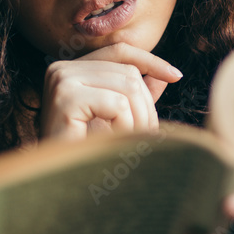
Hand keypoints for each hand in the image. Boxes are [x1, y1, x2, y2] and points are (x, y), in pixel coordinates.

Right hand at [39, 42, 182, 140]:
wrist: (57, 181)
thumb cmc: (83, 151)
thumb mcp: (114, 118)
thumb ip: (135, 96)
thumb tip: (166, 75)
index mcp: (71, 68)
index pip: (119, 52)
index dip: (150, 60)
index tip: (176, 76)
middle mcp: (62, 68)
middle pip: (128, 72)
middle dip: (146, 105)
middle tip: (148, 134)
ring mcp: (61, 80)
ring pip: (127, 87)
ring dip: (137, 119)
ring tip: (129, 141)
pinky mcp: (65, 98)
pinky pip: (116, 104)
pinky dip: (124, 126)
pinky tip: (111, 141)